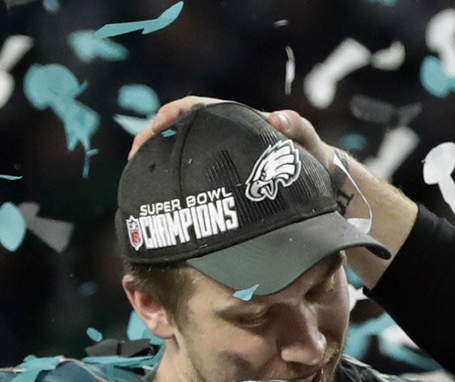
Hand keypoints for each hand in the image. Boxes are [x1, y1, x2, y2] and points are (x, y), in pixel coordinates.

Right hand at [130, 97, 339, 171]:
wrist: (318, 181)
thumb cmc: (310, 154)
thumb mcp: (306, 138)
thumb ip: (295, 125)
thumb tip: (276, 117)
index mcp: (233, 118)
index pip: (192, 107)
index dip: (169, 115)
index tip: (155, 128)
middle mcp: (221, 136)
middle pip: (177, 132)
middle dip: (151, 142)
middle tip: (135, 161)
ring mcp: (218, 158)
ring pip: (180, 156)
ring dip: (157, 165)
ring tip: (140, 183)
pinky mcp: (220, 180)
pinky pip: (191, 178)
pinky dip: (174, 184)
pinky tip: (164, 202)